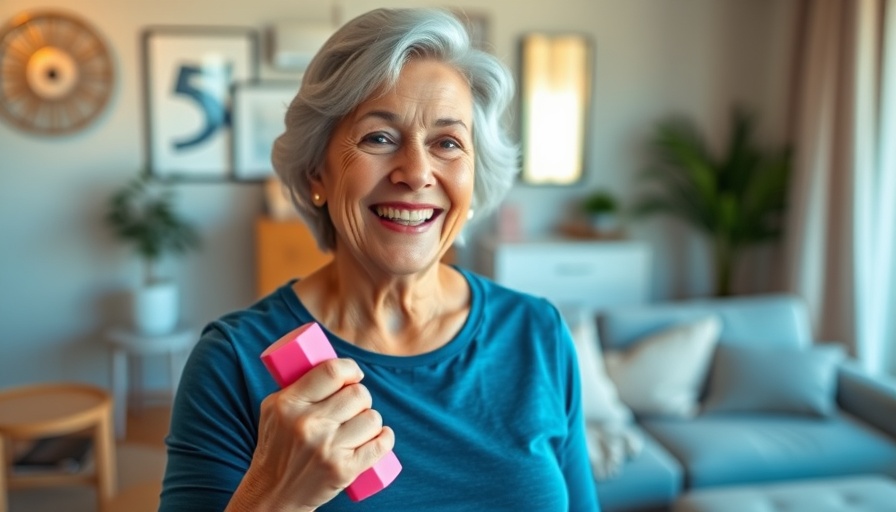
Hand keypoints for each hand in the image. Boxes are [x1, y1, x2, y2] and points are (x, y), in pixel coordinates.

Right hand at [227, 358, 395, 510]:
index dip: (350, 369)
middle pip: (358, 394)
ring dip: (371, 420)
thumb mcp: (274, 410)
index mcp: (289, 404)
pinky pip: (381, 444)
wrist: (273, 493)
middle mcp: (308, 425)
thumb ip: (297, 385)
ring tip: (360, 426)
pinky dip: (385, 439)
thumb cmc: (277, 445)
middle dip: (361, 397)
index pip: (332, 371)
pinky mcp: (344, 470)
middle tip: (354, 406)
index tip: (354, 375)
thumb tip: (334, 366)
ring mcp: (327, 448)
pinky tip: (382, 436)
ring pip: (372, 418)